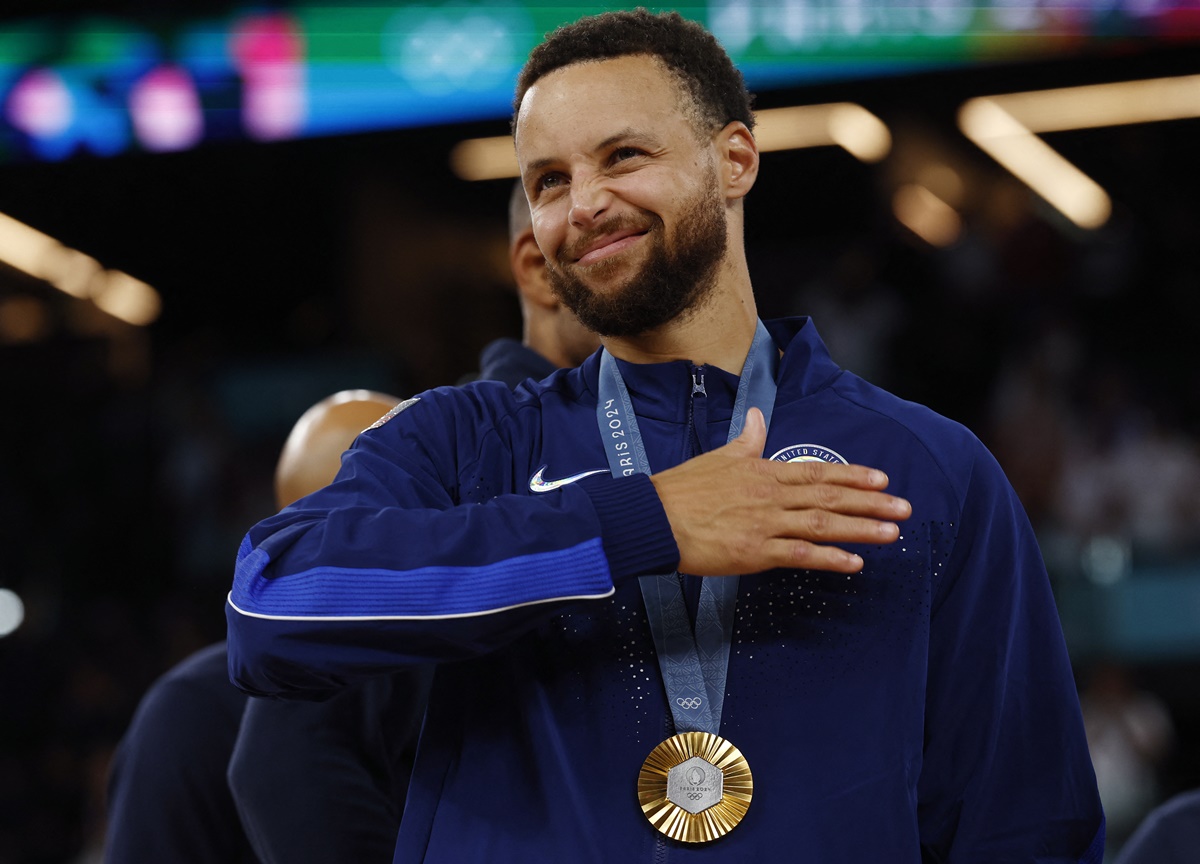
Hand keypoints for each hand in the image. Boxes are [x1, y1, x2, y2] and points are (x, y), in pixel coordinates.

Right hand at [649, 408, 910, 575]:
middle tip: (904, 508)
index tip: (882, 479)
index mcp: (762, 471)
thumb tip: (761, 418)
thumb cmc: (681, 489)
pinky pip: (799, 555)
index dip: (852, 476)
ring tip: (891, 533)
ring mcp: (763, 524)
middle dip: (870, 502)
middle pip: (829, 498)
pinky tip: (853, 564)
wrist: (653, 518)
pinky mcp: (753, 552)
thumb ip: (747, 441)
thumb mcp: (718, 457)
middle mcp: (770, 495)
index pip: (817, 472)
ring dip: (861, 529)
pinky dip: (829, 559)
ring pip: (822, 525)